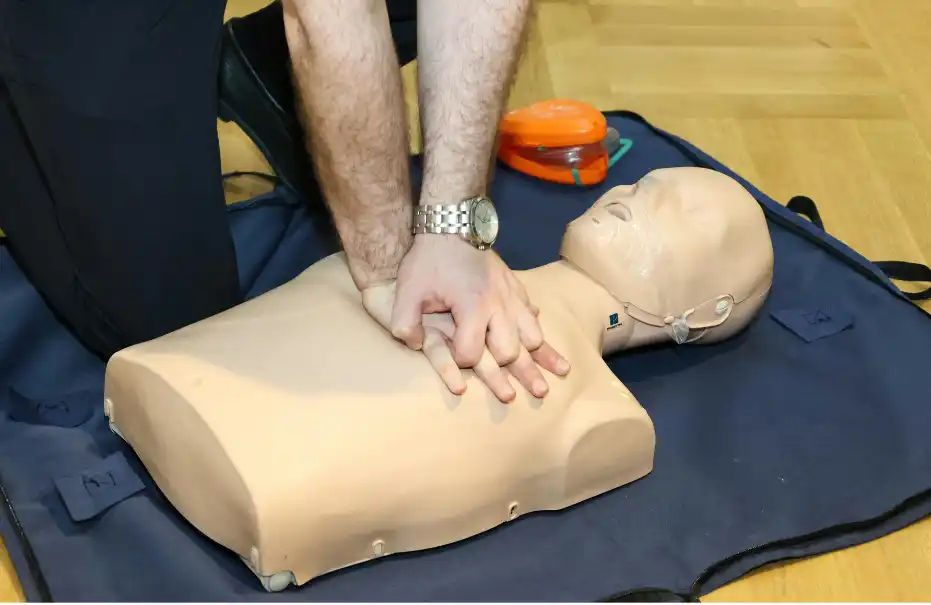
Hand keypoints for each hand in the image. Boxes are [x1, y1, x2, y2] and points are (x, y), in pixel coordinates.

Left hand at [387, 235, 569, 395]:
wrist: (452, 223)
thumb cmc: (428, 259)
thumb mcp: (408, 290)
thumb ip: (405, 322)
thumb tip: (414, 346)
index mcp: (472, 308)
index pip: (472, 354)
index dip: (461, 361)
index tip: (455, 356)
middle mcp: (498, 305)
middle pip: (510, 351)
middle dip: (506, 368)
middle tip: (513, 384)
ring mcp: (511, 295)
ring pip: (533, 334)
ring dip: (535, 354)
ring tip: (554, 373)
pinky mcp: (516, 286)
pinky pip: (533, 312)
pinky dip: (535, 328)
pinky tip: (541, 340)